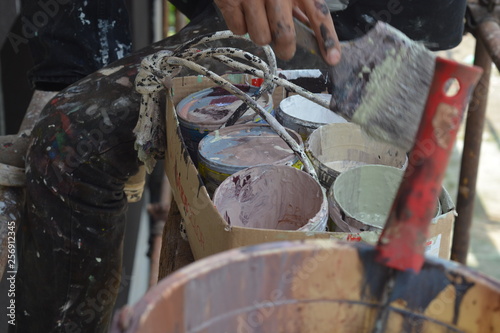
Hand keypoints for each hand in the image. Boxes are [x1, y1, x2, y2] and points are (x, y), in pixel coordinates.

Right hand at [214, 0, 340, 64]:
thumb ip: (302, 4)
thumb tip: (313, 31)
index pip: (318, 13)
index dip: (327, 38)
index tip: (333, 58)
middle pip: (285, 36)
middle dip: (285, 48)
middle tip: (285, 48)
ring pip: (260, 38)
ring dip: (261, 34)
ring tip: (258, 18)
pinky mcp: (229, 1)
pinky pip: (239, 30)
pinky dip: (241, 25)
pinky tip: (243, 10)